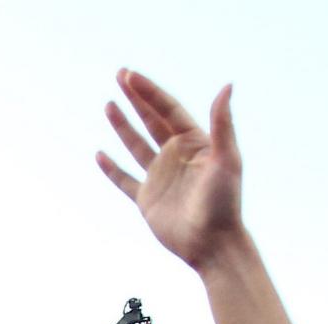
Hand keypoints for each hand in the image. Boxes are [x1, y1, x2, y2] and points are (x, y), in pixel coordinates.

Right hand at [97, 71, 244, 271]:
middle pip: (151, 120)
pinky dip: (112, 169)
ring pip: (136, 145)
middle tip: (120, 75)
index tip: (130, 76)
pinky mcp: (147, 200)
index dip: (149, 92)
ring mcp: (160, 177)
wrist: (213, 245)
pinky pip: (125, 180)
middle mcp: (176, 156)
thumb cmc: (224, 204)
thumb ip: (223, 124)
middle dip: (136, 98)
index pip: (167, 110)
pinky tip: (100, 155)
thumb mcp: (227, 160)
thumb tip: (227, 86)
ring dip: (123, 125)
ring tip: (109, 104)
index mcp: (194, 143)